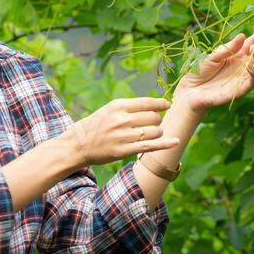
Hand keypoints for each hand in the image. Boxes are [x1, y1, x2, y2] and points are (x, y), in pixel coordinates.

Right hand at [66, 96, 180, 167]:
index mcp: (117, 106)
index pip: (147, 102)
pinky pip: (150, 146)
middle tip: (152, 124)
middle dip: (157, 120)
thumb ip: (129, 107)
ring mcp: (123, 136)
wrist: (77, 145)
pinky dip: (165, 144)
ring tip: (150, 134)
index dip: (160, 103)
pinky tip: (176, 141)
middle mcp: (121, 119)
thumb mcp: (109, 110)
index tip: (168, 105)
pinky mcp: (125, 151)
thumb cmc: (95, 126)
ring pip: (154, 132)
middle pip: (153, 117)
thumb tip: (155, 105)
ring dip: (157, 133)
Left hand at [175, 24, 253, 113]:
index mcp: (237, 55)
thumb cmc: (199, 71)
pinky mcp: (241, 89)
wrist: (189, 90)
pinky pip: (253, 81)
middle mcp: (243, 66)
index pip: (253, 44)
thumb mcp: (212, 56)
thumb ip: (228, 48)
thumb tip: (243, 36)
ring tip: (251, 48)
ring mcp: (243, 77)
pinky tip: (249, 65)